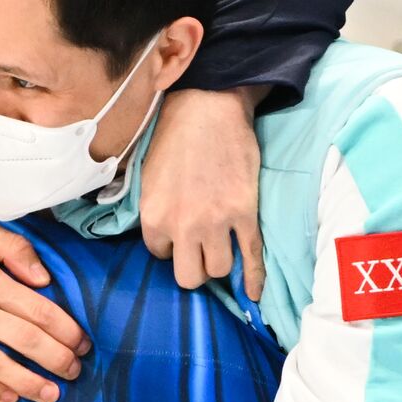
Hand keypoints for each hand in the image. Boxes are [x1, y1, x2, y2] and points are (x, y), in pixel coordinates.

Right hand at [0, 211, 90, 401]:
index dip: (66, 330)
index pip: (37, 309)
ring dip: (29, 383)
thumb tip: (43, 279)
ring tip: (50, 394)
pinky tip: (9, 396)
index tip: (82, 344)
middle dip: (56, 360)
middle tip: (74, 371)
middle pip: (24, 340)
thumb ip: (14, 248)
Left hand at [140, 86, 267, 298]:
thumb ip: (154, 210)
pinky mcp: (245, 214)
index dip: (170, 247)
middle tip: (200, 253)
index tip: (179, 236)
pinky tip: (253, 292)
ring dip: (220, 263)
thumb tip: (160, 235)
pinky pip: (251, 257)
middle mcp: (182, 225)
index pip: (159, 255)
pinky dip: (254, 278)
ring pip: (219, 270)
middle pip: (189, 277)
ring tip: (223, 250)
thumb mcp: (148, 177)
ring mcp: (216, 222)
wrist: (209, 108)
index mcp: (154, 216)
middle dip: (195, 268)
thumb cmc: (175, 137)